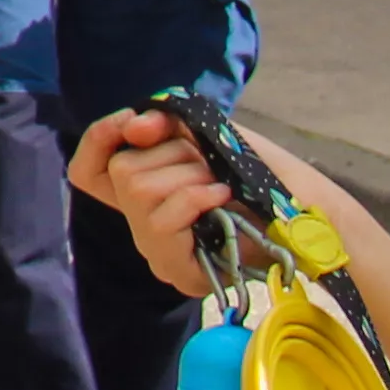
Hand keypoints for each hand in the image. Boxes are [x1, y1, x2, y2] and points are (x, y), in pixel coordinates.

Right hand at [66, 106, 234, 298]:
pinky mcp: (173, 266)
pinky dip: (195, 198)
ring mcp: (152, 246)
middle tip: (207, 163)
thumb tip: (134, 126)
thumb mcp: (208, 139)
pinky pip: (162, 220)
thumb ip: (170, 127)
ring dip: (187, 176)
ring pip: (138, 190)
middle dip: (171, 153)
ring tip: (218, 183)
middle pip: (120, 169)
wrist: (302, 214)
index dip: (97, 140)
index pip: (87, 170)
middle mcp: (137, 219)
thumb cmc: (253, 177)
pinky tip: (222, 197)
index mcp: (141, 189)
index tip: (133, 122)